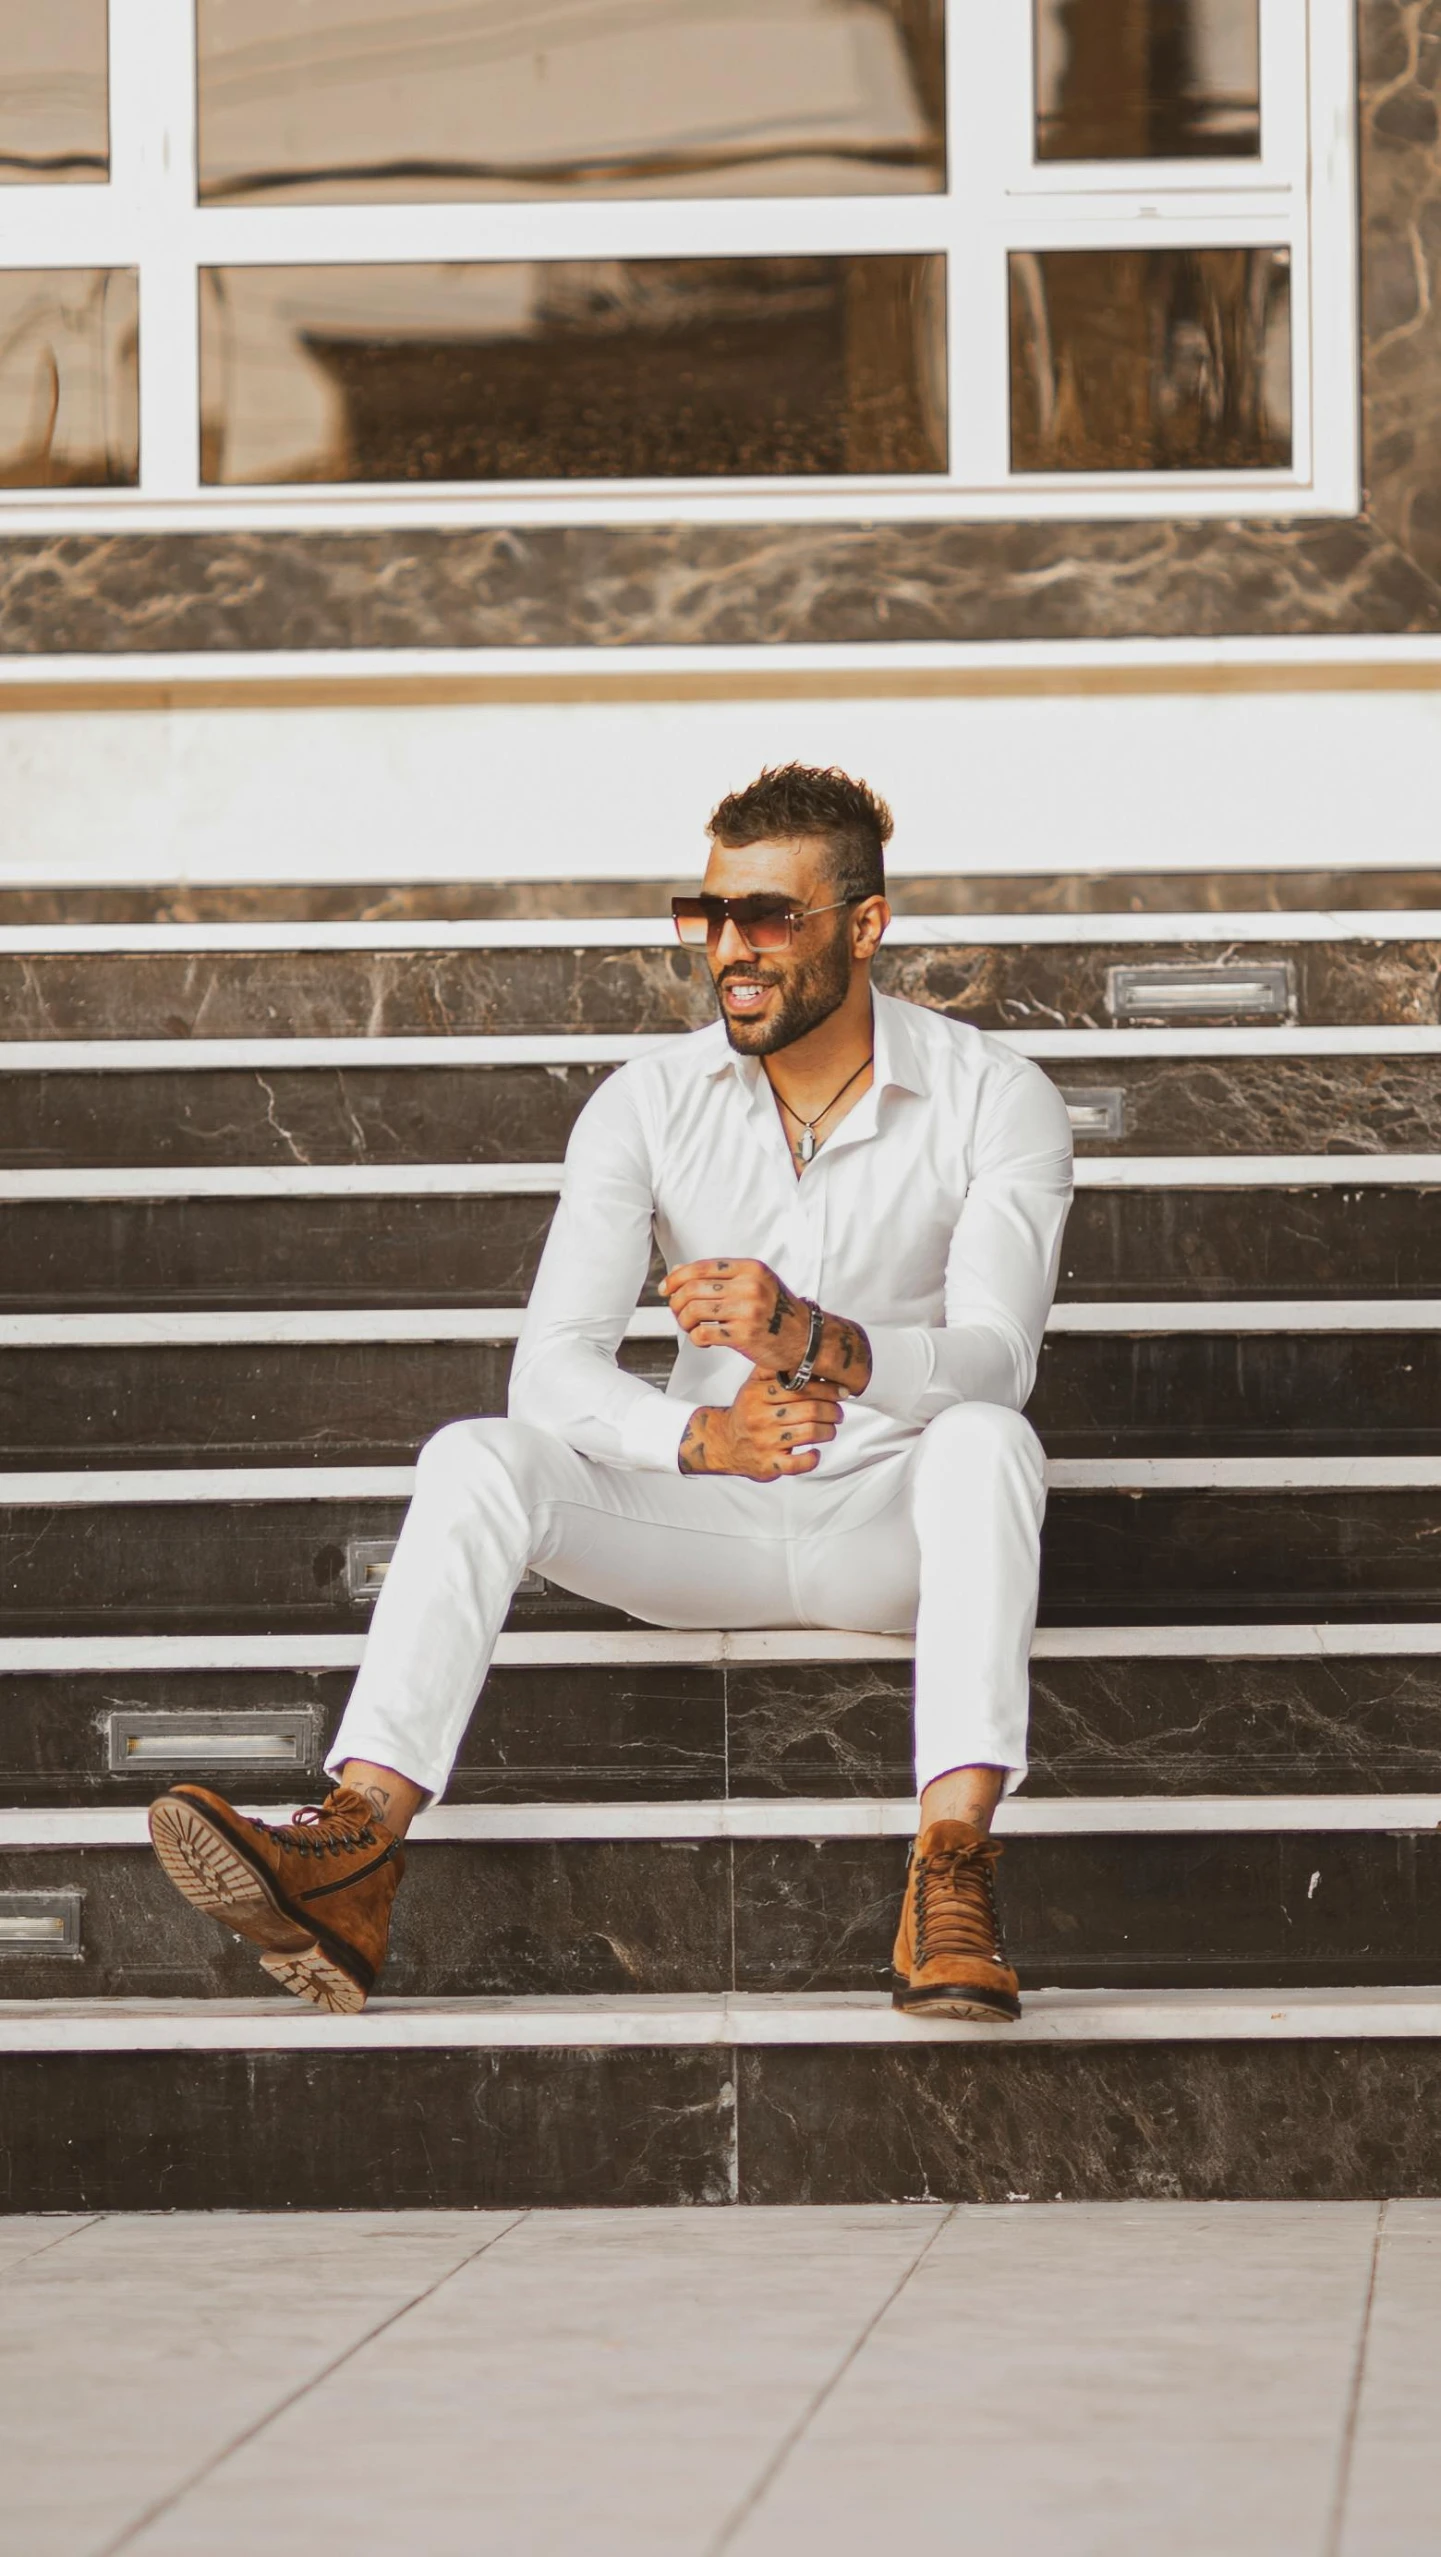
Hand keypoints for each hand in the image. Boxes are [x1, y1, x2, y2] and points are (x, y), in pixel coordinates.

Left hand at [662, 1258, 809, 1371]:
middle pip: (692, 1289)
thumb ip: (722, 1276)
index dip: (677, 1278)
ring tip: (690, 1327)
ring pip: (693, 1311)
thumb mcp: (755, 1282)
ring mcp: (747, 1311)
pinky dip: (696, 1338)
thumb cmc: (777, 1311)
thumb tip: (678, 1271)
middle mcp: (749, 1286)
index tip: (666, 1289)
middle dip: (676, 1302)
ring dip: (684, 1322)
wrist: (805, 1338)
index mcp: (751, 1268)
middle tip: (678, 1312)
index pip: (701, 1267)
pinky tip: (703, 1340)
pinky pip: (703, 1334)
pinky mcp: (744, 1336)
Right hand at [678, 1366, 842, 1479]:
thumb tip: (800, 1351)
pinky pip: (797, 1463)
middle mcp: (760, 1417)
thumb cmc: (747, 1413)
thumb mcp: (752, 1385)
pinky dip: (812, 1458)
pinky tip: (815, 1452)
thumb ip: (773, 1369)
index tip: (841, 1391)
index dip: (827, 1388)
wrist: (723, 1443)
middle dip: (832, 1410)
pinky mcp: (769, 1464)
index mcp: (758, 1394)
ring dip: (828, 1431)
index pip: (800, 1387)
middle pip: (809, 1409)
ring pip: (809, 1433)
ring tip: (830, 1429)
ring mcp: (764, 1442)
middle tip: (839, 1412)